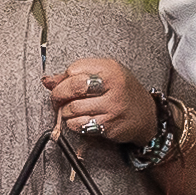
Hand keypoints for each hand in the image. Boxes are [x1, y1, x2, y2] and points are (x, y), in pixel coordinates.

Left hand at [48, 59, 162, 151]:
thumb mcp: (105, 75)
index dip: (64, 78)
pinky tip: (80, 119)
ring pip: (73, 108)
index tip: (63, 83)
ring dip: (65, 112)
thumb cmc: (124, 93)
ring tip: (70, 110)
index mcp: (110, 69)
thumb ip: (76, 76)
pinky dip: (74, 124)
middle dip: (58, 95)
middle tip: (57, 99)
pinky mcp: (108, 125)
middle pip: (73, 87)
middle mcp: (112, 86)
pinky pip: (80, 124)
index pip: (75, 69)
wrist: (146, 116)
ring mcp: (111, 107)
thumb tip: (48, 80)